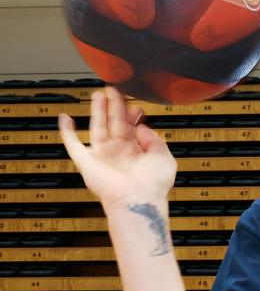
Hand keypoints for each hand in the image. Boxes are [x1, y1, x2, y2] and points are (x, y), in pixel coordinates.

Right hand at [59, 87, 176, 209]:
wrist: (137, 200)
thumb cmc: (153, 185)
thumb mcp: (163, 157)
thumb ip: (154, 139)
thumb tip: (142, 127)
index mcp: (137, 152)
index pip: (132, 128)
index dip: (133, 115)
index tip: (135, 105)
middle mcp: (119, 152)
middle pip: (114, 123)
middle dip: (114, 106)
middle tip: (114, 90)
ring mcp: (102, 155)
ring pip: (98, 127)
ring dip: (97, 110)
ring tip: (99, 93)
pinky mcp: (87, 161)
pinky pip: (73, 144)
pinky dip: (67, 131)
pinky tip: (65, 118)